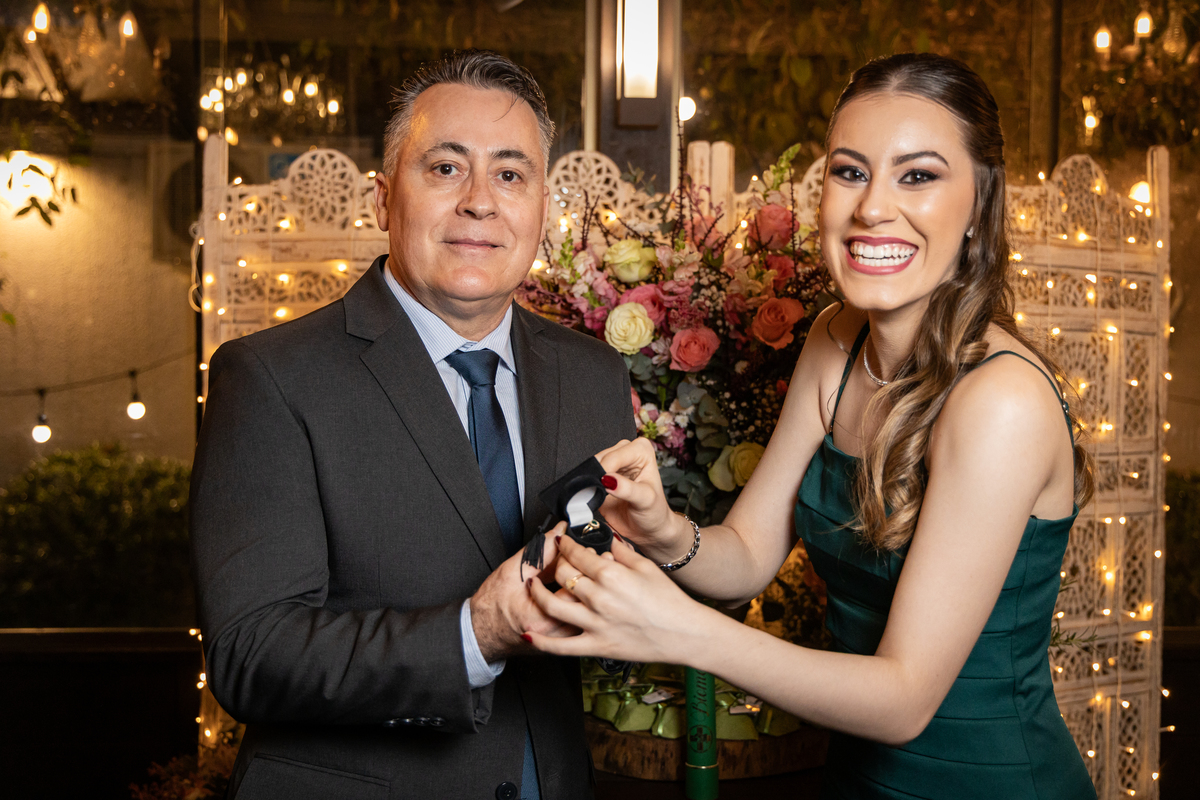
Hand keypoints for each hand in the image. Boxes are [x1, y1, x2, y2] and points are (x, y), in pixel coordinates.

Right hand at [470, 525, 581, 660]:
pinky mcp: (563, 642)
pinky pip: (582, 621)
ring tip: (593, 572)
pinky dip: (587, 604)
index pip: (573, 589)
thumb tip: (558, 531)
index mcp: (540, 618)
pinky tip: (587, 590)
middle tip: (594, 556)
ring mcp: (560, 641)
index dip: (580, 565)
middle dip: (592, 577)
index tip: (581, 549)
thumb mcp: (512, 572)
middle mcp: (553, 635)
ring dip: (593, 592)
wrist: (482, 631)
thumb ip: (539, 550)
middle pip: (587, 603)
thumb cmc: (491, 606)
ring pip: (589, 615)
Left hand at [524, 535, 714, 664]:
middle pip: (562, 575)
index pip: (577, 554)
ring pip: (553, 606)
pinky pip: (561, 647)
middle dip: (554, 564)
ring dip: (537, 594)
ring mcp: (596, 624)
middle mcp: (600, 598)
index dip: (565, 545)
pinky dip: (541, 642)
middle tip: (553, 561)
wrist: (684, 633)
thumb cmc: (669, 599)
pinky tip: (527, 634)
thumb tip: (604, 537)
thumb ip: (621, 550)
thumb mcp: (645, 567)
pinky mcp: (596, 646)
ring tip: (532, 586)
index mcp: (612, 574)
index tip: (561, 541)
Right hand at [596, 438, 693, 563]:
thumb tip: (608, 480)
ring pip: (590, 466)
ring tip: (598, 496)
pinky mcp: (600, 477)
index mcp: (641, 450)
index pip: (615, 456)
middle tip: (600, 492)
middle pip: (600, 458)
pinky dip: (585, 486)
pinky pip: (586, 478)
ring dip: (590, 481)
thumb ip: (627, 489)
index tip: (605, 487)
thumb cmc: (654, 511)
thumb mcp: (645, 500)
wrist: (648, 529)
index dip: (607, 470)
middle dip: (597, 475)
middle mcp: (625, 452)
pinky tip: (592, 496)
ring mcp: (611, 464)